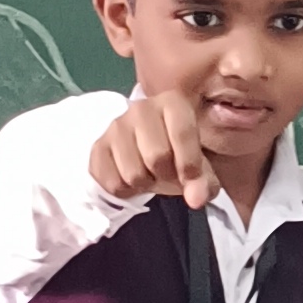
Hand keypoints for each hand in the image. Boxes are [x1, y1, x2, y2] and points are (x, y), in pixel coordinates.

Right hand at [88, 89, 219, 208]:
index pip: (182, 134)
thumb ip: (204, 182)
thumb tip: (196, 200)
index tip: (191, 180)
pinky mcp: (98, 146)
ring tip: (149, 173)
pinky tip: (131, 177)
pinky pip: (113, 183)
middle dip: (166, 175)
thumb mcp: (200, 166)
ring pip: (133, 174)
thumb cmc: (178, 154)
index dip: (189, 164)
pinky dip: (125, 190)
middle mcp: (141, 108)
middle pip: (157, 157)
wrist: (146, 151)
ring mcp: (116, 126)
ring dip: (145, 184)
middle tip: (167, 172)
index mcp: (172, 103)